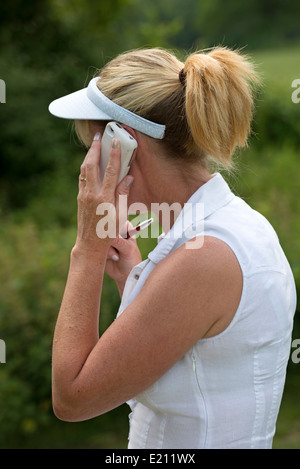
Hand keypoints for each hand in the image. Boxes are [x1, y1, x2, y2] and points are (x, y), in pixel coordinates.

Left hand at [75, 132, 133, 253]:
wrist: (90, 245)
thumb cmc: (108, 232)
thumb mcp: (120, 214)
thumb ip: (123, 194)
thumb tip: (129, 177)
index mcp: (104, 198)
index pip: (111, 171)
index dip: (114, 154)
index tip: (116, 141)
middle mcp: (92, 194)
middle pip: (92, 165)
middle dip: (95, 148)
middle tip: (99, 136)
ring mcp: (83, 195)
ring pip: (84, 169)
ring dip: (89, 155)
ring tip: (94, 144)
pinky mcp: (80, 198)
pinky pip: (82, 177)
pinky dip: (86, 167)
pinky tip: (90, 162)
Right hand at [105, 221, 141, 293]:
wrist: (126, 275)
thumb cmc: (131, 260)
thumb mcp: (128, 249)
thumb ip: (118, 241)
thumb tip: (106, 234)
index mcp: (124, 226)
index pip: (115, 219)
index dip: (112, 224)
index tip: (114, 233)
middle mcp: (114, 231)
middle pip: (105, 228)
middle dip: (108, 239)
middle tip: (115, 247)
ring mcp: (106, 239)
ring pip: (100, 239)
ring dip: (108, 249)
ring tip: (116, 256)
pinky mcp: (99, 248)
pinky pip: (97, 247)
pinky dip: (104, 253)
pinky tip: (111, 258)